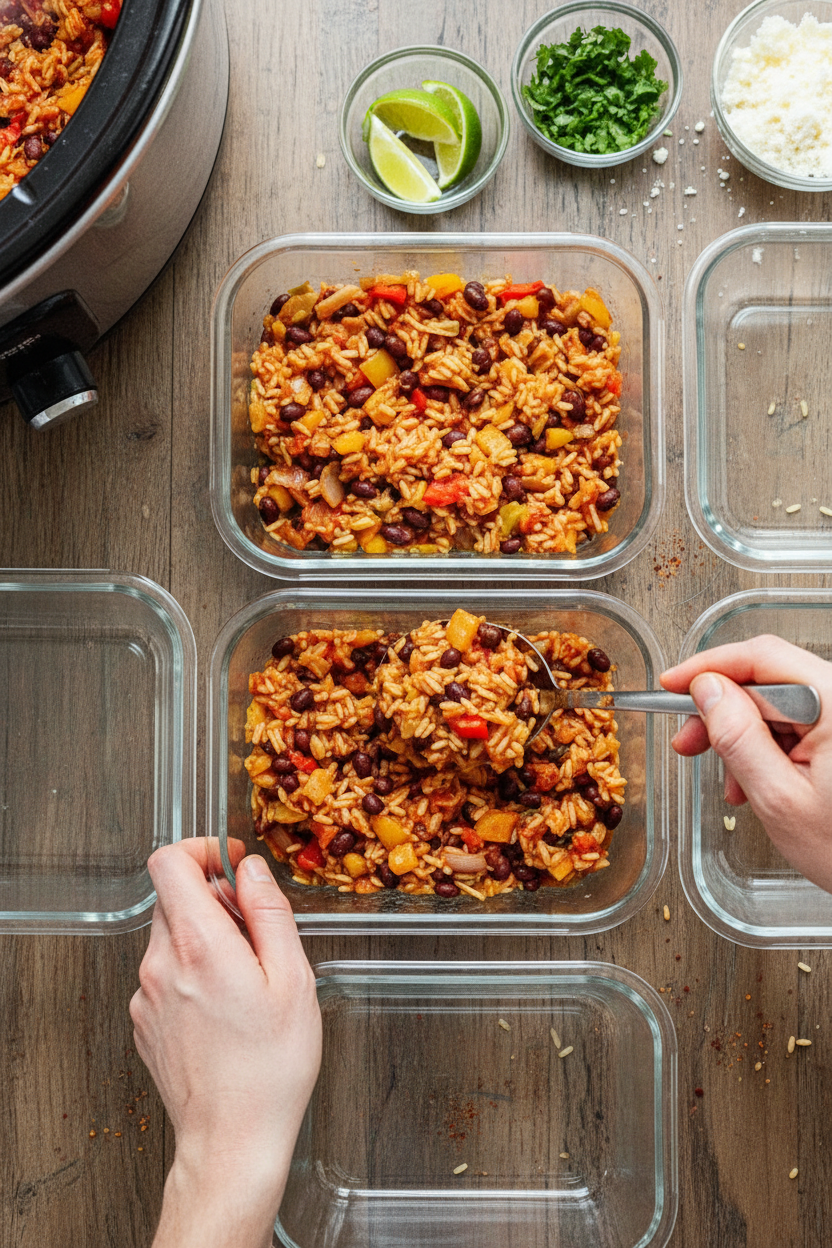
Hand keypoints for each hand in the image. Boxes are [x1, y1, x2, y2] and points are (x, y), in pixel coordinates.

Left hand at [130, 838, 321, 1247]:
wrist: (232, 1141)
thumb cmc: (270, 1069)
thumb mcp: (293, 978)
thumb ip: (269, 912)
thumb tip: (250, 869)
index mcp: (199, 946)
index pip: (168, 862)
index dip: (201, 849)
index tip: (231, 862)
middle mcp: (161, 965)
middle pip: (172, 897)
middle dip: (214, 897)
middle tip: (255, 929)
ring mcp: (146, 995)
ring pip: (170, 935)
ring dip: (206, 936)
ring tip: (247, 977)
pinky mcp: (144, 1021)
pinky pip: (165, 972)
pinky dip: (193, 970)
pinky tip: (228, 1005)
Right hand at [662, 633, 831, 892]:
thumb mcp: (779, 799)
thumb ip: (739, 738)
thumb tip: (707, 690)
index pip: (762, 658)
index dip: (709, 667)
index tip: (672, 685)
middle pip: (768, 678)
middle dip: (721, 709)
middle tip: (687, 740)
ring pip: (778, 704)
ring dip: (743, 736)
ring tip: (729, 782)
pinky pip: (798, 724)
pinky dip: (768, 747)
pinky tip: (754, 782)